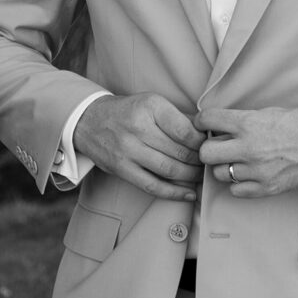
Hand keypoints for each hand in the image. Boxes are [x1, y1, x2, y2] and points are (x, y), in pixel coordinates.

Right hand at [74, 93, 203, 200]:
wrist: (89, 120)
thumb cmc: (128, 111)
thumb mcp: (152, 103)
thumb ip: (178, 118)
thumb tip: (207, 136)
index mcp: (151, 107)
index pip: (185, 130)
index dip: (202, 143)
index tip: (209, 147)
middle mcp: (139, 128)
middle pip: (180, 152)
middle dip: (199, 161)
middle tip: (209, 164)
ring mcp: (128, 150)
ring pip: (169, 170)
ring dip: (191, 177)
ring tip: (200, 176)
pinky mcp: (122, 168)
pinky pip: (152, 185)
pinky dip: (174, 193)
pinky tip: (189, 194)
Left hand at [195, 107, 297, 197]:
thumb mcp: (267, 113)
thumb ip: (241, 121)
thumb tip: (218, 128)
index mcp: (248, 123)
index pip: (207, 120)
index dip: (202, 122)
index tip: (204, 125)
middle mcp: (248, 147)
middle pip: (205, 154)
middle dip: (208, 149)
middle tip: (218, 147)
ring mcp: (257, 170)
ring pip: (219, 174)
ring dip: (225, 167)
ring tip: (237, 161)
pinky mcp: (266, 188)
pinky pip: (236, 190)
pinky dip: (238, 184)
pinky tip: (248, 174)